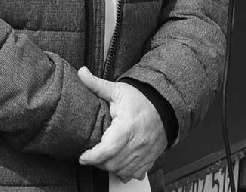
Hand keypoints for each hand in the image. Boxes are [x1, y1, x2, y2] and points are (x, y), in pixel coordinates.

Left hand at [77, 66, 166, 181]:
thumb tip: (81, 72)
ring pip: (124, 171)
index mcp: (127, 126)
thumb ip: (97, 84)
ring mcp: (145, 152)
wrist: (164, 105)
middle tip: (91, 156)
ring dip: (110, 168)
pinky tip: (119, 165)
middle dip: (98, 163)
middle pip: (114, 163)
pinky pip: (136, 173)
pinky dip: (125, 173)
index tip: (83, 157)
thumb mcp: (117, 90)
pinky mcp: (150, 157)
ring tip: (103, 159)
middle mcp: (137, 142)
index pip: (107, 149)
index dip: (92, 157)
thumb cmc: (140, 98)